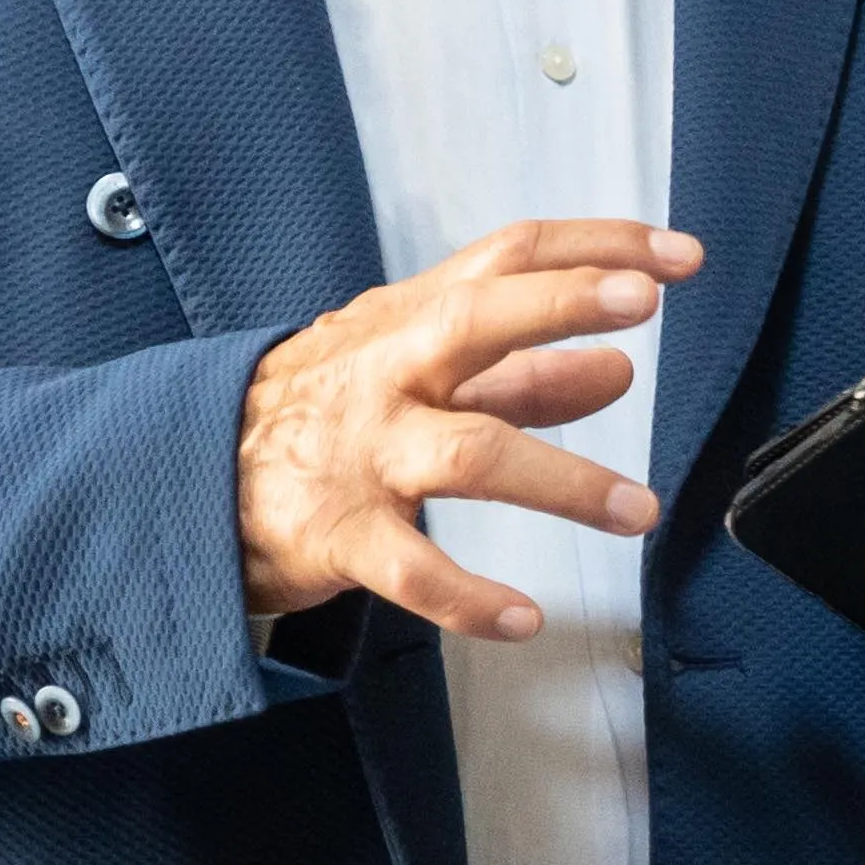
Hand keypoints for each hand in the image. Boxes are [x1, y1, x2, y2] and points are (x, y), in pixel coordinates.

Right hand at [233, 219, 694, 640]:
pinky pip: (410, 569)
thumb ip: (520, 374)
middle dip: (559, 307)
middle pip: (475, 323)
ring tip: (636, 509)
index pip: (507, 259)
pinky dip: (470, 600)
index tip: (676, 253)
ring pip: (467, 455)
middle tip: (640, 305)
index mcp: (409, 322)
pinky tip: (524, 617)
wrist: (188, 479)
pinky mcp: (336, 534)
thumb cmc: (323, 418)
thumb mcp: (415, 376)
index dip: (593, 247)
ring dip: (561, 479)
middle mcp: (387, 375)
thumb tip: (618, 364)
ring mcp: (362, 454)